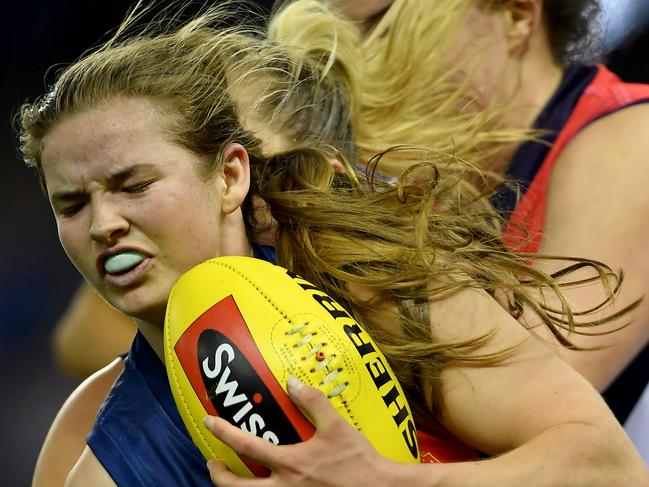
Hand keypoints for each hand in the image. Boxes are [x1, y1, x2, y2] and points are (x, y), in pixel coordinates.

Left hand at [204, 376, 397, 485]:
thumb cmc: (358, 461)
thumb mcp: (336, 426)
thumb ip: (312, 401)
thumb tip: (292, 381)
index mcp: (289, 464)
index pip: (246, 446)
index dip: (223, 432)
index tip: (209, 422)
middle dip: (218, 476)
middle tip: (212, 463)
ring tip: (233, 479)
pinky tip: (266, 485)